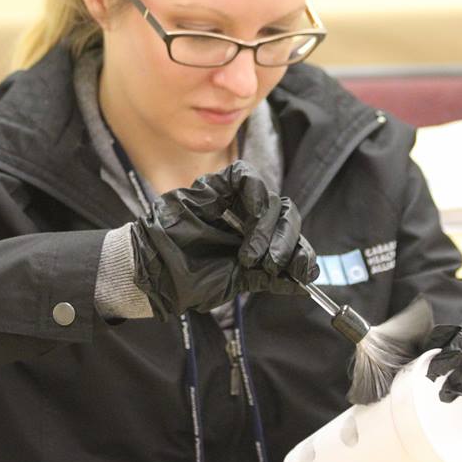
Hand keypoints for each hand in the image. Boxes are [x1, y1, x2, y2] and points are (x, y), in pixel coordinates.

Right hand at [130, 160, 317, 317]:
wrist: (157, 271)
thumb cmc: (190, 278)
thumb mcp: (238, 281)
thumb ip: (269, 278)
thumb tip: (303, 283)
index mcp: (254, 239)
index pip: (287, 235)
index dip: (300, 251)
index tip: (304, 272)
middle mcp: (247, 217)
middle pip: (286, 215)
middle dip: (287, 240)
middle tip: (274, 263)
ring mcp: (232, 200)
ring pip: (272, 200)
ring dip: (269, 229)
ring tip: (251, 256)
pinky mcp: (217, 184)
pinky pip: (247, 178)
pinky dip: (257, 198)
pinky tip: (250, 221)